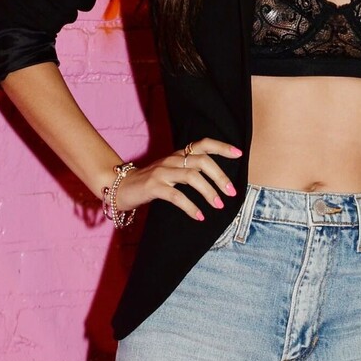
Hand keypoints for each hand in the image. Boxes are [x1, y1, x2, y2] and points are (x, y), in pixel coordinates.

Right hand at [113, 139, 241, 222]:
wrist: (121, 187)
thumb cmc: (152, 182)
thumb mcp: (173, 172)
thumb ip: (191, 171)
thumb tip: (218, 181)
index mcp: (178, 155)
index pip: (203, 144)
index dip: (221, 147)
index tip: (239, 154)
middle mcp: (172, 160)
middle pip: (201, 161)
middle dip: (220, 176)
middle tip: (231, 192)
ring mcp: (162, 172)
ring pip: (191, 177)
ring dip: (209, 192)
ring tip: (219, 205)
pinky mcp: (153, 187)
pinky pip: (176, 196)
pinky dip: (190, 206)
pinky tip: (199, 216)